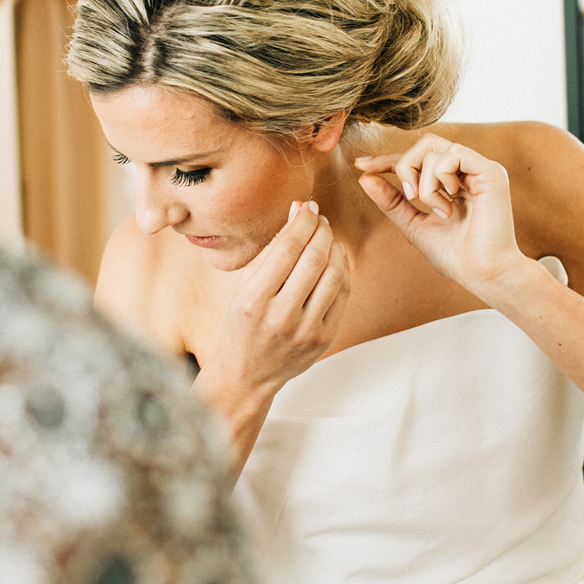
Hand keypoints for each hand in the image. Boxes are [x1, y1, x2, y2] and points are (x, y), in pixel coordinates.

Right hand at [205, 201, 349, 403]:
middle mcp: (281, 317)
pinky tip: (335, 259)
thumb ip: (273, 253)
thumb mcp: (245, 289)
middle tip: (320, 218)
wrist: (246, 376)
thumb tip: (298, 211)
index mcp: (254, 301)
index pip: (287, 249)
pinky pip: (342, 295)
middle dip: (321, 230)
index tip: (307, 207)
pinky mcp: (324, 339)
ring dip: (335, 248)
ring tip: (328, 237)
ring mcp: (306, 331)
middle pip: (314, 259)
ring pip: (334, 275)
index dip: (302, 222)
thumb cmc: (241, 326)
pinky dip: (342, 270)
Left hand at [355, 136, 526, 299]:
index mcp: (454, 180)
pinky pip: (453, 154)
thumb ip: (392, 201)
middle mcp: (469, 170)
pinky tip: (449, 203)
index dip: (388, 159)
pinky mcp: (491, 172)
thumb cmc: (455, 256)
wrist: (482, 275)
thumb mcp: (414, 225)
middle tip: (410, 196)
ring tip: (438, 210)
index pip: (418, 157)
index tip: (361, 165)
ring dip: (424, 182)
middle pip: (425, 144)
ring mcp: (480, 169)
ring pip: (434, 149)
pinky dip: (440, 178)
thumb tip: (364, 177)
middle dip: (405, 166)